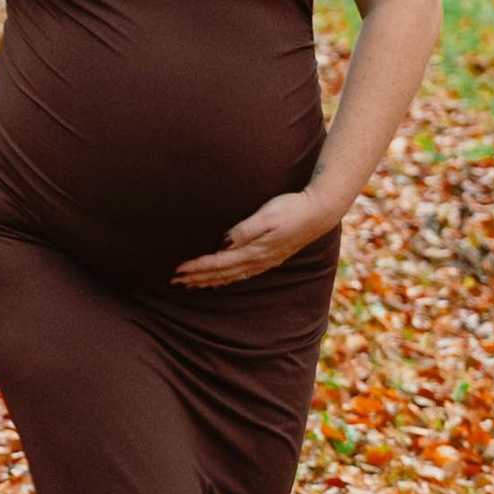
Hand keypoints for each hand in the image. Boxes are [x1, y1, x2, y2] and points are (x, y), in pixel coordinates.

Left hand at [172, 183, 348, 287]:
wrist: (319, 212)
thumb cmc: (290, 208)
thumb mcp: (266, 216)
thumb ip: (244, 230)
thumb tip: (223, 243)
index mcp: (253, 250)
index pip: (217, 262)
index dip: (196, 267)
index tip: (176, 270)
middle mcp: (257, 260)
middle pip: (220, 273)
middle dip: (196, 278)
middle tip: (174, 282)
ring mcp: (264, 261)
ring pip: (230, 276)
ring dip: (209, 281)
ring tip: (190, 285)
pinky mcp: (270, 258)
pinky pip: (242, 274)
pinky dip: (227, 279)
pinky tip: (221, 281)